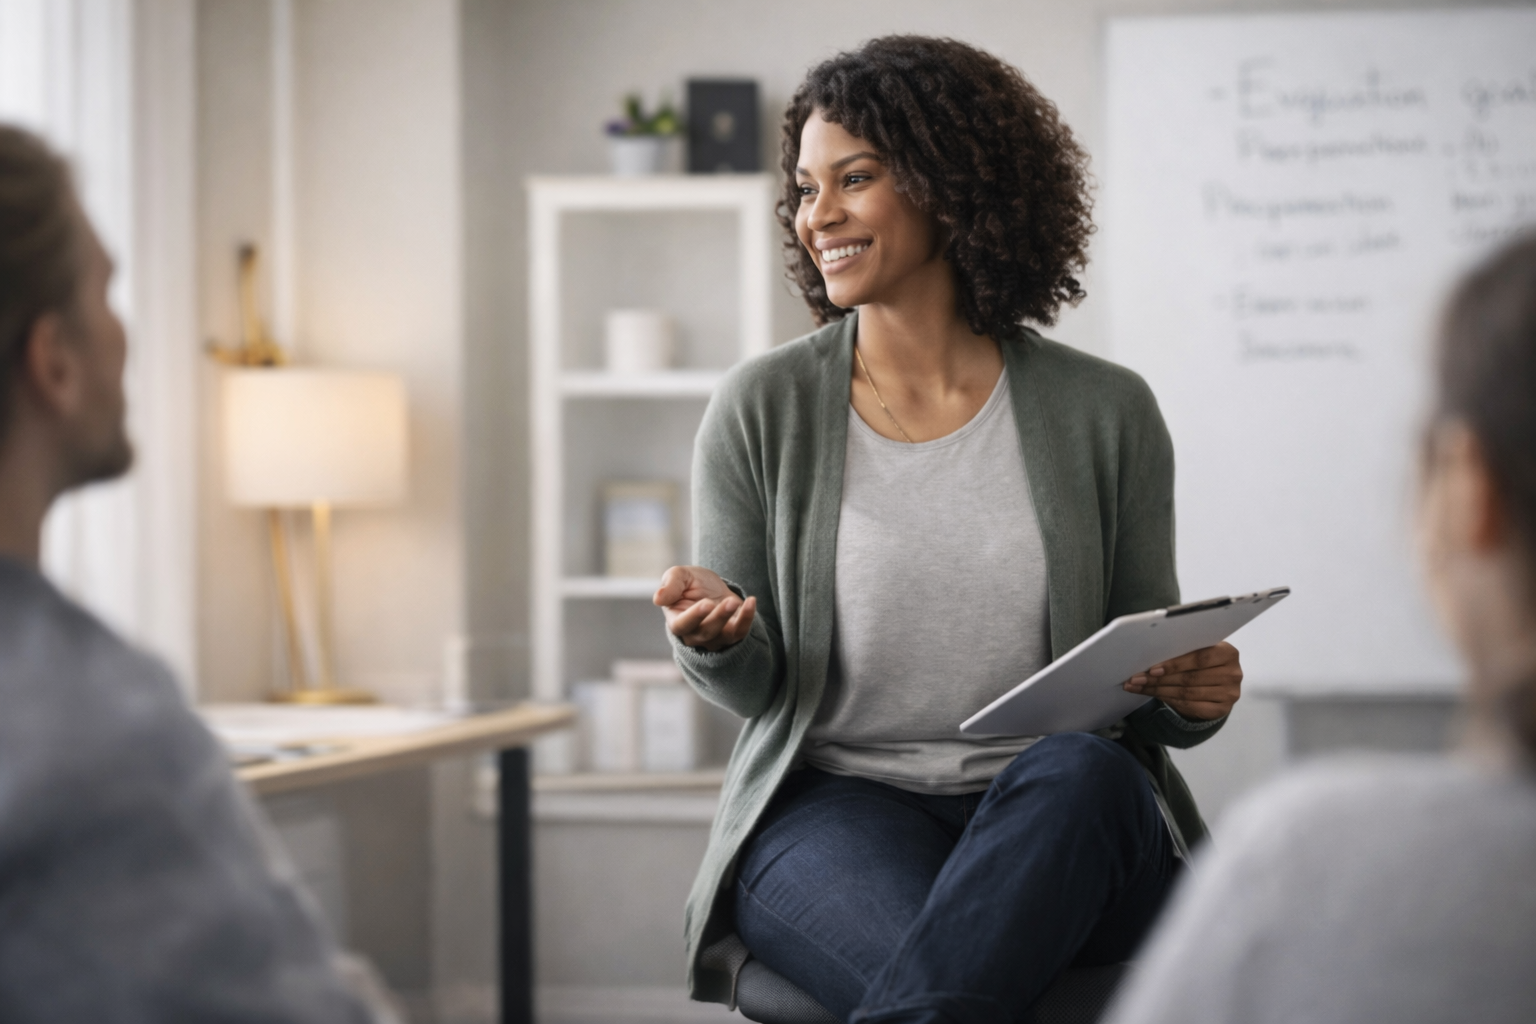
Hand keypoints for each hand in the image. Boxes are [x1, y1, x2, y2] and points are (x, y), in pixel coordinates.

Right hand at [653, 565, 756, 651]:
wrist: (713, 588)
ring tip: (737, 601)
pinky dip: (747, 619)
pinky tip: (751, 601)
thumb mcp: (680, 576)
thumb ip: (670, 585)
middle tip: (729, 602)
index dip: (694, 617)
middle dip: (719, 617)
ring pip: (724, 636)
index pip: (682, 625)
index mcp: (676, 621)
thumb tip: (658, 599)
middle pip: (706, 633)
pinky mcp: (732, 637)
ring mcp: (714, 639)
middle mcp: (694, 635)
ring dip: (735, 620)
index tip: (707, 603)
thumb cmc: (691, 582)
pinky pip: (741, 633)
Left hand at [1122, 642, 1242, 720]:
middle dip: (1159, 679)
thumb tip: (1148, 655)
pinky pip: (1190, 706)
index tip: (1151, 669)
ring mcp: (1230, 694)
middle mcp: (1233, 673)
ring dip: (1158, 691)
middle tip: (1136, 679)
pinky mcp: (1222, 709)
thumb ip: (1182, 651)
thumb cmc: (1203, 660)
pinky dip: (1168, 701)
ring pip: (1187, 693)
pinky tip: (1153, 695)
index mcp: (1228, 652)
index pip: (1199, 659)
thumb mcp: (1198, 650)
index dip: (1174, 664)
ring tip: (1137, 687)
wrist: (1219, 682)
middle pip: (1190, 678)